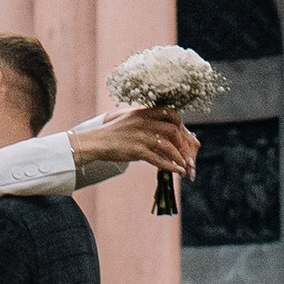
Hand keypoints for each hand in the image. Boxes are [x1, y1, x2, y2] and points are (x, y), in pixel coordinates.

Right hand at [78, 103, 197, 181]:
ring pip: (168, 145)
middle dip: (183, 143)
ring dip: (178, 157)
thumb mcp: (132, 120)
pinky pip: (157, 159)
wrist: (97, 141)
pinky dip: (169, 166)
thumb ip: (148, 123)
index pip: (170, 112)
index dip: (181, 123)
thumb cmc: (115, 133)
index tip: (184, 134)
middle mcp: (144, 122)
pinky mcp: (136, 150)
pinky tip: (175, 171)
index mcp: (144, 112)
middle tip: (186, 154)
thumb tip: (166, 134)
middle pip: (173, 129)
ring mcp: (140, 136)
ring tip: (184, 166)